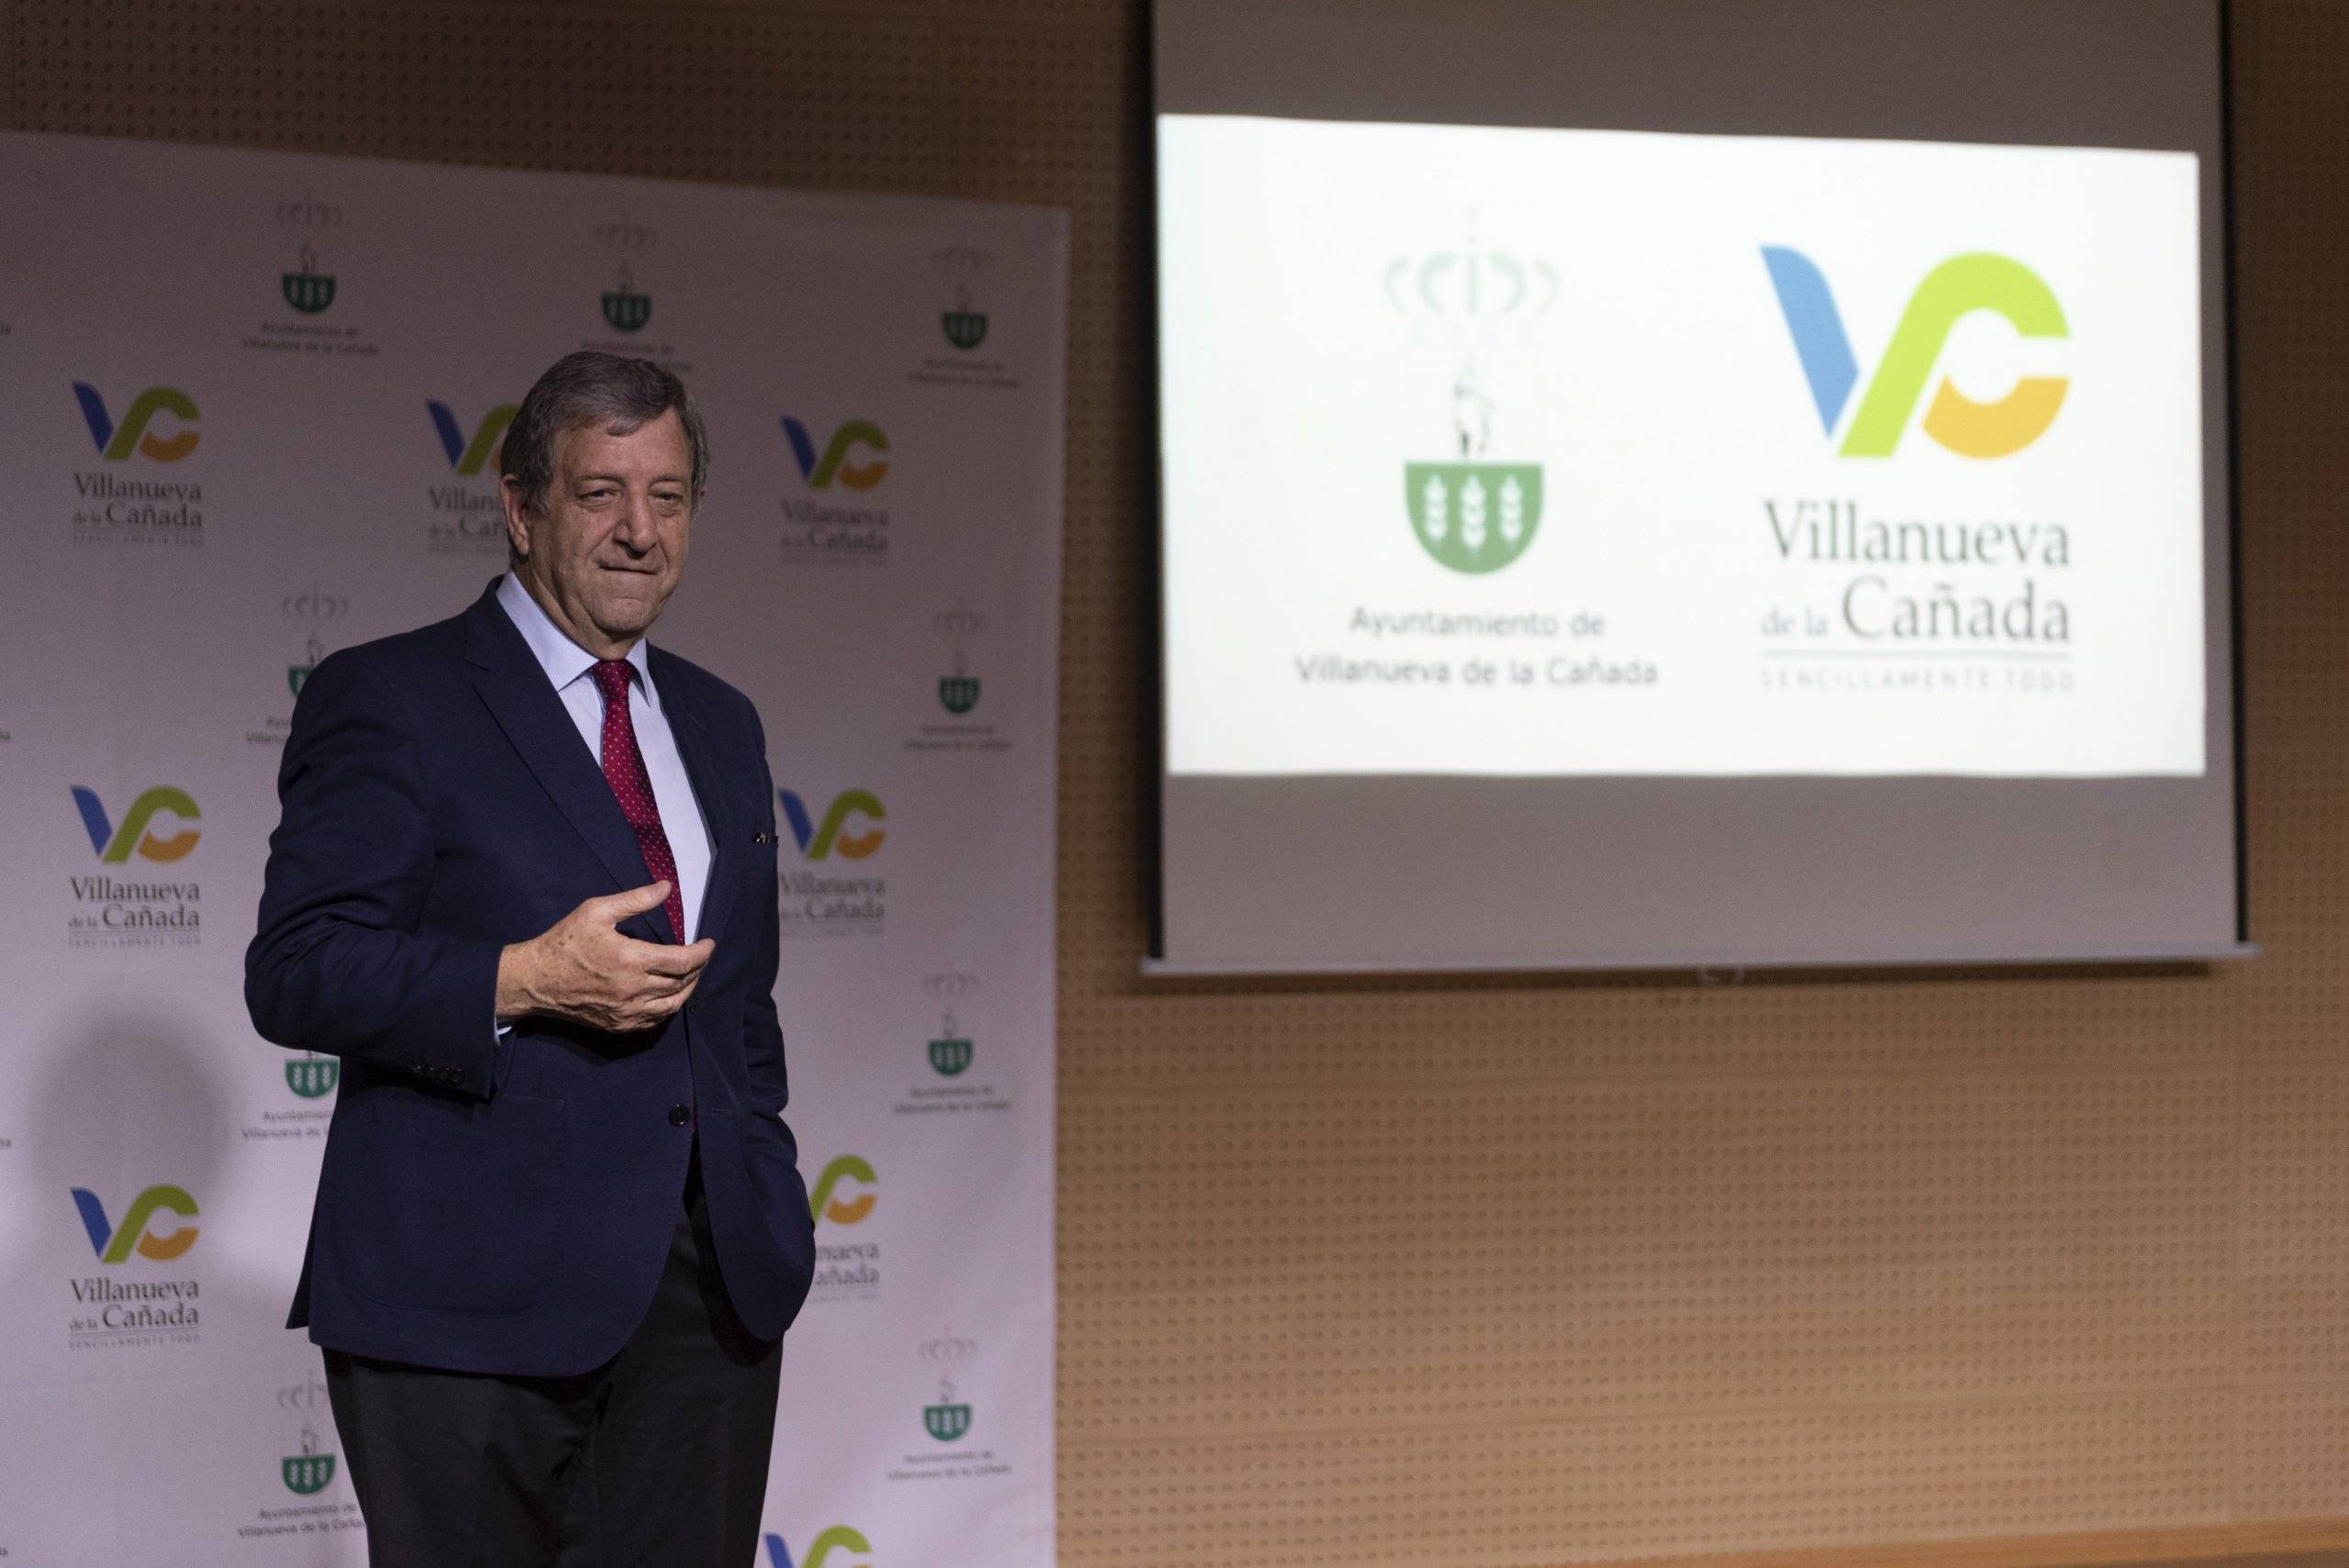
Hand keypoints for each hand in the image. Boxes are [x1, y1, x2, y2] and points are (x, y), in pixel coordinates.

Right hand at [495, 881, 713, 1033]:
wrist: (535, 980)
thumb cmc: (565, 941)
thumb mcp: (597, 911)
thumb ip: (635, 899)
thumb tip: (667, 887)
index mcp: (631, 960)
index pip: (683, 961)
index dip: (702, 953)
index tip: (709, 943)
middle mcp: (633, 991)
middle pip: (682, 984)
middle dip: (699, 968)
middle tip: (702, 956)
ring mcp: (626, 1012)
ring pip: (672, 1006)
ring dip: (688, 989)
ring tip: (692, 974)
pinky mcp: (618, 1025)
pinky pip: (654, 1021)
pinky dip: (668, 1007)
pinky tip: (669, 995)